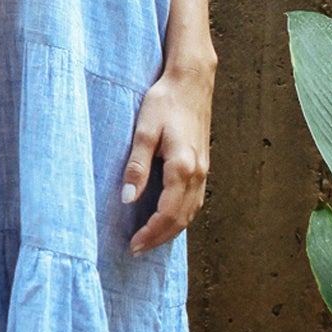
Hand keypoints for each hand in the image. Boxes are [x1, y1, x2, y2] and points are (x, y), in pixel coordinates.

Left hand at [122, 54, 213, 255]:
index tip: (133, 245)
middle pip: (181, 219)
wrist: (192, 82)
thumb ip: (136, 166)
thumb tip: (127, 199)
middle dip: (159, 238)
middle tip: (137, 249)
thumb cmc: (165, 102)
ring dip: (171, 230)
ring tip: (150, 240)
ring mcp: (204, 170)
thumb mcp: (143, 131)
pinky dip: (181, 217)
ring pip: (191, 212)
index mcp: (182, 167)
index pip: (167, 213)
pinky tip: (167, 219)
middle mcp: (198, 173)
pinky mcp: (203, 165)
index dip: (150, 233)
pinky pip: (195, 201)